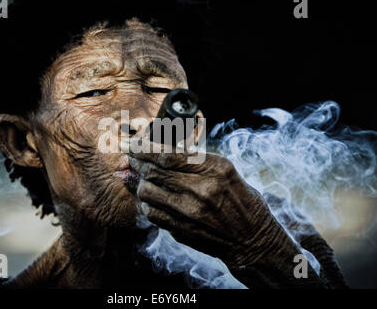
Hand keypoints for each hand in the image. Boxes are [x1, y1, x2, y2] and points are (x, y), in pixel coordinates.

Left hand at [123, 138, 325, 287]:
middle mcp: (201, 189)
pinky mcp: (182, 230)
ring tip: (139, 176)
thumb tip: (154, 152)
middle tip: (130, 156)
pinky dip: (144, 202)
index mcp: (214, 169)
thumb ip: (191, 160)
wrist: (251, 238)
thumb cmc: (238, 198)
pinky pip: (151, 213)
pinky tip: (147, 197)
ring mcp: (190, 212)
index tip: (132, 143)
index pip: (168, 155)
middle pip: (153, 172)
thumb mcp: (224, 170)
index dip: (144, 148)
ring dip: (138, 182)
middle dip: (136, 161)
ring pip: (147, 192)